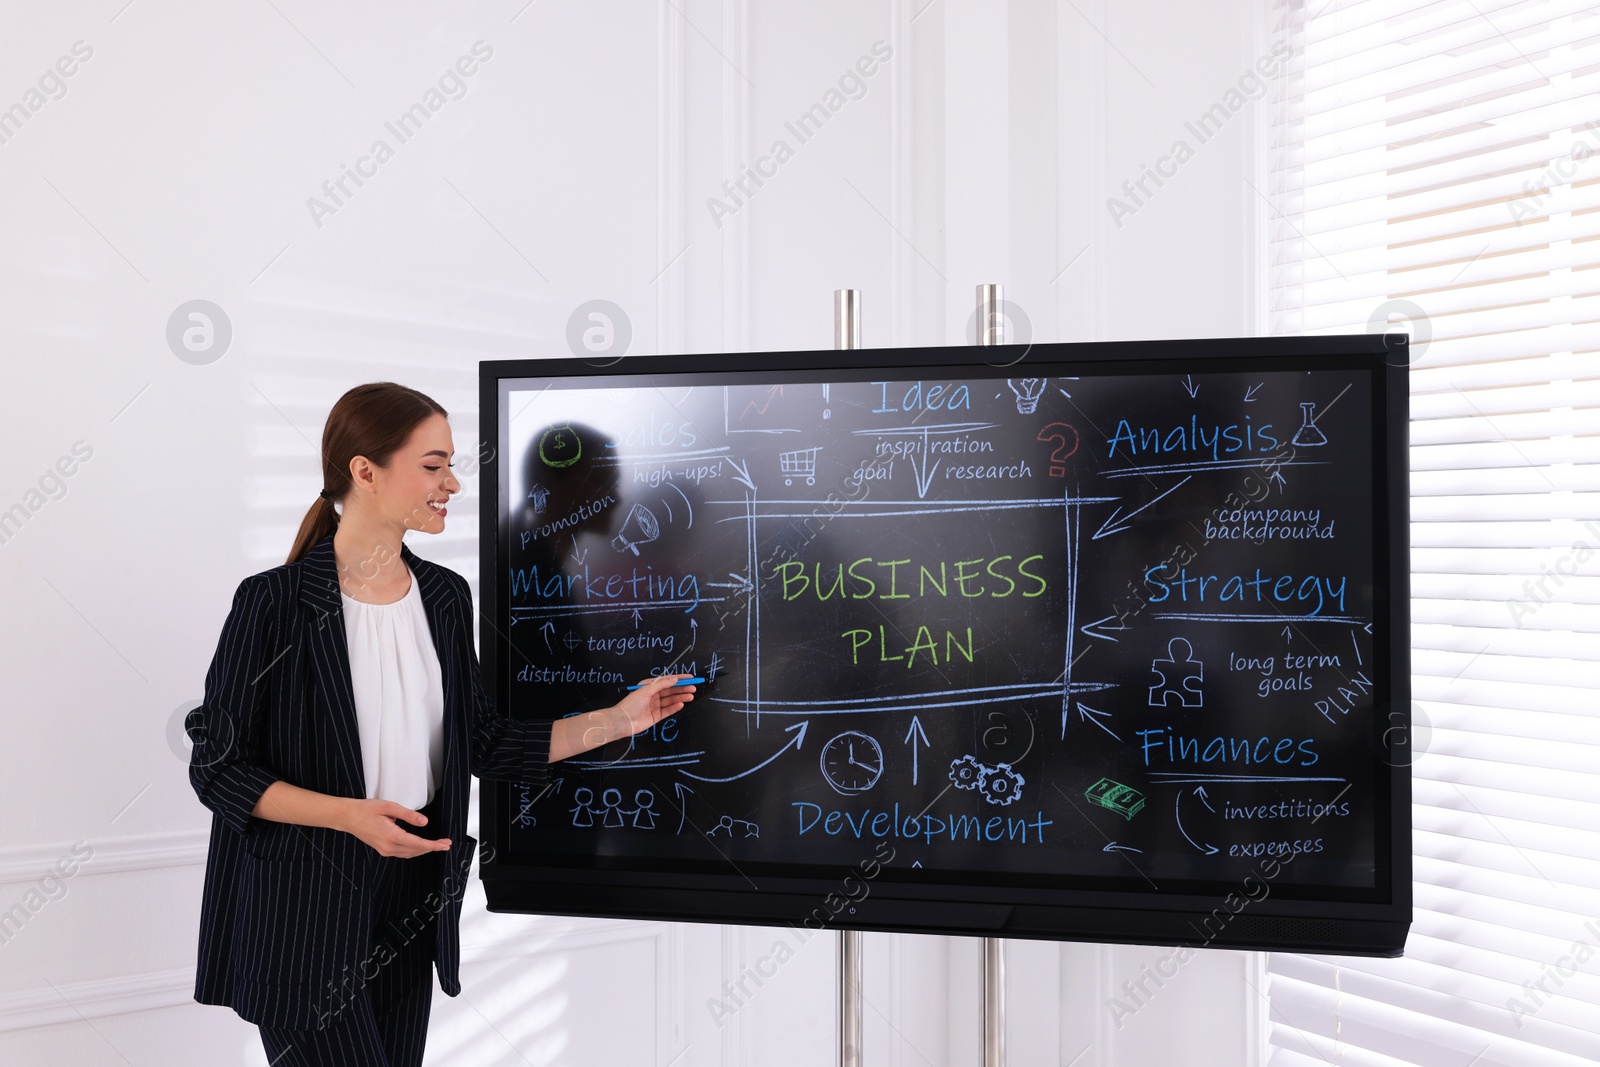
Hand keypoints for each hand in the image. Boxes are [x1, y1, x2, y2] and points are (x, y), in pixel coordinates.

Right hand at [339, 798, 451, 857]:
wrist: (348, 817)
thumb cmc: (366, 810)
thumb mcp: (389, 807)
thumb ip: (408, 814)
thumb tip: (424, 821)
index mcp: (391, 836)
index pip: (417, 844)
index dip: (433, 845)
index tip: (444, 845)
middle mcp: (388, 846)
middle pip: (416, 851)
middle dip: (432, 848)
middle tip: (445, 844)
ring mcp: (384, 850)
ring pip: (410, 853)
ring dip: (424, 849)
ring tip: (437, 844)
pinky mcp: (382, 849)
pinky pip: (402, 853)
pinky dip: (414, 850)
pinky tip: (420, 846)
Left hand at [577, 675, 697, 754]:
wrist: (623, 721)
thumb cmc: (632, 703)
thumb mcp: (646, 690)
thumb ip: (661, 684)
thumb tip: (675, 679)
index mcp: (649, 686)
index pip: (667, 681)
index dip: (679, 678)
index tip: (690, 677)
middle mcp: (653, 695)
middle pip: (671, 690)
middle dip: (682, 688)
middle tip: (693, 688)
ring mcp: (655, 706)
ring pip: (671, 700)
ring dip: (681, 697)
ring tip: (691, 696)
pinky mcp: (656, 716)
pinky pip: (668, 710)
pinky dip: (675, 707)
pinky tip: (681, 704)